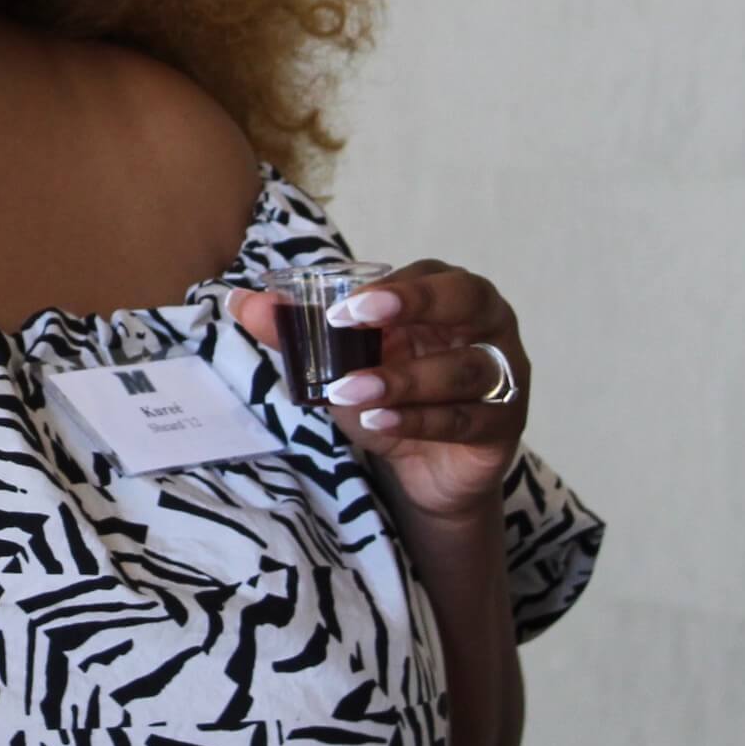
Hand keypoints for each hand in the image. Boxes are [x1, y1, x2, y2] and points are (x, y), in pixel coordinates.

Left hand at [232, 260, 529, 524]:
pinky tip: (376, 423)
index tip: (338, 307)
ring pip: (462, 368)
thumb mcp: (344, 362)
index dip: (388, 288)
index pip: (429, 276)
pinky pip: (463, 419)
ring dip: (400, 379)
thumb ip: (297, 331)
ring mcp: (503, 376)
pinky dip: (416, 421)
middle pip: (468, 300)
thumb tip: (241, 302)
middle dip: (413, 303)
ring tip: (346, 390)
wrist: (428, 469)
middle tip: (355, 316)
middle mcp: (488, 327)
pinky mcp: (502, 426)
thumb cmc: (392, 394)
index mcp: (452, 296)